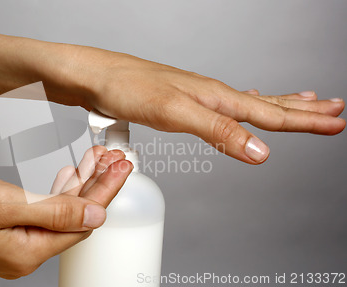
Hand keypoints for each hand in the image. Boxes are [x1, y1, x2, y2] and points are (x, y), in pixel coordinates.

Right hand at [0, 147, 132, 278]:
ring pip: (61, 212)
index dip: (106, 192)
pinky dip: (59, 190)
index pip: (83, 221)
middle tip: (117, 158)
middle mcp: (25, 253)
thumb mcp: (3, 203)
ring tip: (99, 159)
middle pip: (75, 217)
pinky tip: (70, 174)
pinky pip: (43, 211)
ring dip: (81, 184)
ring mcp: (15, 243)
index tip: (123, 167)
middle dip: (98, 185)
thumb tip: (95, 217)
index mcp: (28, 251)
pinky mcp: (6, 231)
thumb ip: (53, 212)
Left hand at [43, 45, 344, 163]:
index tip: (335, 122)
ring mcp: (195, 97)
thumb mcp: (174, 112)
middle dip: (301, 111)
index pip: (269, 112)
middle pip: (266, 104)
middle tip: (334, 111)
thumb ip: (217, 131)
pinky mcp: (180, 103)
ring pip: (247, 103)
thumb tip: (260, 151)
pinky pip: (223, 107)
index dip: (304, 121)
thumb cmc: (127, 88)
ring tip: (303, 104)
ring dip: (278, 106)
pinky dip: (244, 109)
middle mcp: (209, 94)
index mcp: (214, 96)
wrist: (93, 77)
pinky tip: (242, 108)